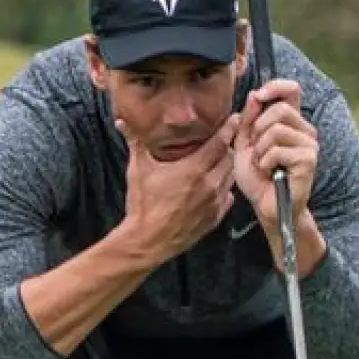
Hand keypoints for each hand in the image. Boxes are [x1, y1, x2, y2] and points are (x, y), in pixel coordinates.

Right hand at [114, 115, 237, 265]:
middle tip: (222, 141)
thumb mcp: (138, 169)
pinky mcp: (216, 217)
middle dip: (227, 148)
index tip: (235, 119)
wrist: (147, 240)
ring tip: (217, 162)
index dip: (228, 128)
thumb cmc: (143, 204)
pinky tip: (214, 185)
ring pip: (231, 177)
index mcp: (194, 169)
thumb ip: (135, 143)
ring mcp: (215, 202)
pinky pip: (228, 197)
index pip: (220, 142)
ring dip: (226, 168)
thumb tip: (123, 123)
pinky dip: (223, 189)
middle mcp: (210, 184)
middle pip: (229, 158)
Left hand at [233, 80, 319, 234]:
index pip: (291, 90)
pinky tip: (270, 173)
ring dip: (261, 149)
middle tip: (257, 150)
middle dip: (258, 129)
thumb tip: (255, 95)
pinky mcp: (309, 160)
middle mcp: (304, 130)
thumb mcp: (245, 144)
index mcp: (291, 122)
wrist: (266, 205)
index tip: (258, 97)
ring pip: (277, 130)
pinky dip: (265, 162)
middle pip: (279, 109)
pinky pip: (278, 150)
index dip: (275, 87)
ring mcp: (309, 145)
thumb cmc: (257, 177)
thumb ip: (249, 120)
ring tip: (263, 164)